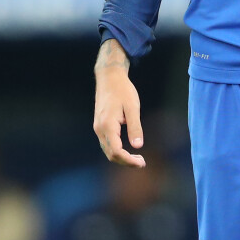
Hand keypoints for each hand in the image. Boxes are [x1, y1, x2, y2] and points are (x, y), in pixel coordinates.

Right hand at [93, 39, 145, 167]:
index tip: (142, 162)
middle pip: (110, 154)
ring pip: (107, 149)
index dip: (128, 160)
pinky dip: (116, 150)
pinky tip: (127, 148)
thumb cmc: (123, 90)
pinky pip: (106, 143)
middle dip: (125, 161)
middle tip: (142, 162)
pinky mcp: (99, 124)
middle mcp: (99, 129)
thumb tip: (138, 146)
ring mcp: (98, 127)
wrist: (109, 77)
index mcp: (107, 126)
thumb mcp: (133, 107)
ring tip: (137, 158)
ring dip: (121, 157)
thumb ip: (135, 127)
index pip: (116, 152)